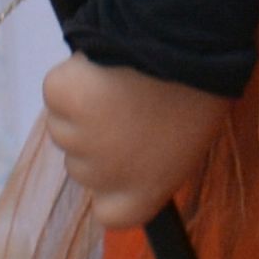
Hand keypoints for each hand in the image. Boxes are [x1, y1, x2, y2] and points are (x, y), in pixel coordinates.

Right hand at [39, 55, 230, 229]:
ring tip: (118, 80)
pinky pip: (57, 91)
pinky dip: (72, 77)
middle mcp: (102, 176)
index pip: (110, 214)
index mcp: (141, 194)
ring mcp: (76, 136)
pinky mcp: (60, 95)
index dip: (114, 186)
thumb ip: (155, 165)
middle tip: (127, 106)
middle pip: (82, 165)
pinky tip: (100, 64)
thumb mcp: (189, 146)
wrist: (186, 44)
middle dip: (97, 140)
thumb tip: (137, 155)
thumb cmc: (201, 93)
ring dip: (81, 108)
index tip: (125, 161)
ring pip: (63, 128)